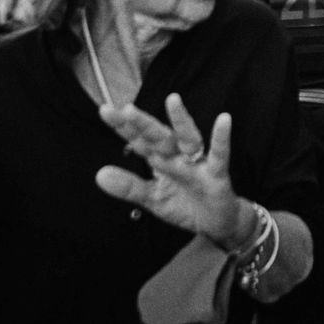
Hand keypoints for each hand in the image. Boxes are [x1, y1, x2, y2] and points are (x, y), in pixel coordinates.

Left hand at [95, 94, 252, 248]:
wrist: (216, 224)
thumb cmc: (185, 205)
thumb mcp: (153, 198)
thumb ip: (128, 186)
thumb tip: (99, 175)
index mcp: (161, 160)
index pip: (139, 140)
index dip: (123, 126)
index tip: (105, 110)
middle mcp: (178, 156)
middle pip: (159, 136)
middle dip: (143, 123)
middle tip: (126, 109)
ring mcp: (197, 163)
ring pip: (187, 138)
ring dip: (181, 120)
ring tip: (173, 100)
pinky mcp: (216, 174)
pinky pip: (219, 155)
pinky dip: (221, 138)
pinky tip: (223, 120)